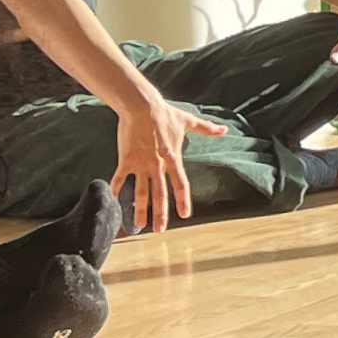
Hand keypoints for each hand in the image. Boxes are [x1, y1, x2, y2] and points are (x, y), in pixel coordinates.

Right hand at [112, 91, 233, 232]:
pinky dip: (116, 189)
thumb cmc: (165, 113)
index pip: (181, 184)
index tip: (185, 215)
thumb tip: (224, 129)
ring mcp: (141, 164)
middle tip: (160, 230)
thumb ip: (206, 129)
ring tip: (139, 225)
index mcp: (173, 159)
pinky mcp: (126, 159)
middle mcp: (158, 165)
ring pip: (140, 192)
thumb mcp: (188, 121)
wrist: (142, 106)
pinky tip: (113, 201)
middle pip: (160, 194)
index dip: (182, 200)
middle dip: (160, 214)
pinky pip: (120, 178)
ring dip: (140, 210)